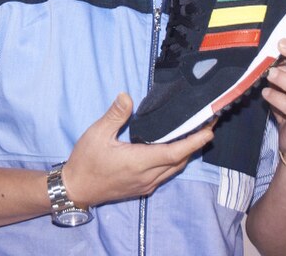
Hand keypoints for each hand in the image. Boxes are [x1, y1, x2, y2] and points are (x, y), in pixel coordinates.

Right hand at [62, 93, 212, 207]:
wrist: (76, 189)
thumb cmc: (85, 161)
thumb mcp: (97, 134)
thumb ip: (115, 115)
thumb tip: (127, 96)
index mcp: (138, 162)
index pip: (174, 152)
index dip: (194, 142)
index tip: (209, 130)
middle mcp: (147, 176)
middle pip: (180, 160)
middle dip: (196, 144)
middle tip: (207, 125)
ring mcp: (146, 185)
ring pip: (174, 169)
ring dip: (187, 153)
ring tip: (195, 135)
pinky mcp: (142, 188)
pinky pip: (166, 175)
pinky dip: (175, 161)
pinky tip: (174, 150)